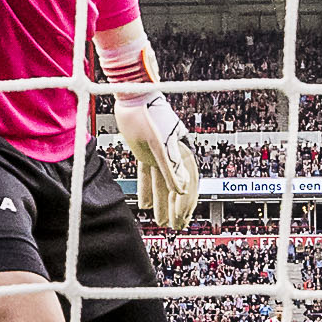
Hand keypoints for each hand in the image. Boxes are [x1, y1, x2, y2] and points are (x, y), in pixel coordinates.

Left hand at [115, 92, 199, 229]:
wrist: (132, 95)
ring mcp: (159, 154)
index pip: (188, 182)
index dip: (186, 203)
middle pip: (177, 186)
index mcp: (179, 152)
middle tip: (175, 226)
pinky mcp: (146, 152)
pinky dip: (146, 189)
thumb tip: (181, 191)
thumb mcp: (156, 144)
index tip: (180, 219)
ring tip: (160, 221)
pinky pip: (148, 175)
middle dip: (176, 207)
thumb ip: (169, 168)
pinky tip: (143, 204)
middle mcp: (172, 154)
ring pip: (162, 183)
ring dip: (161, 202)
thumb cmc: (147, 114)